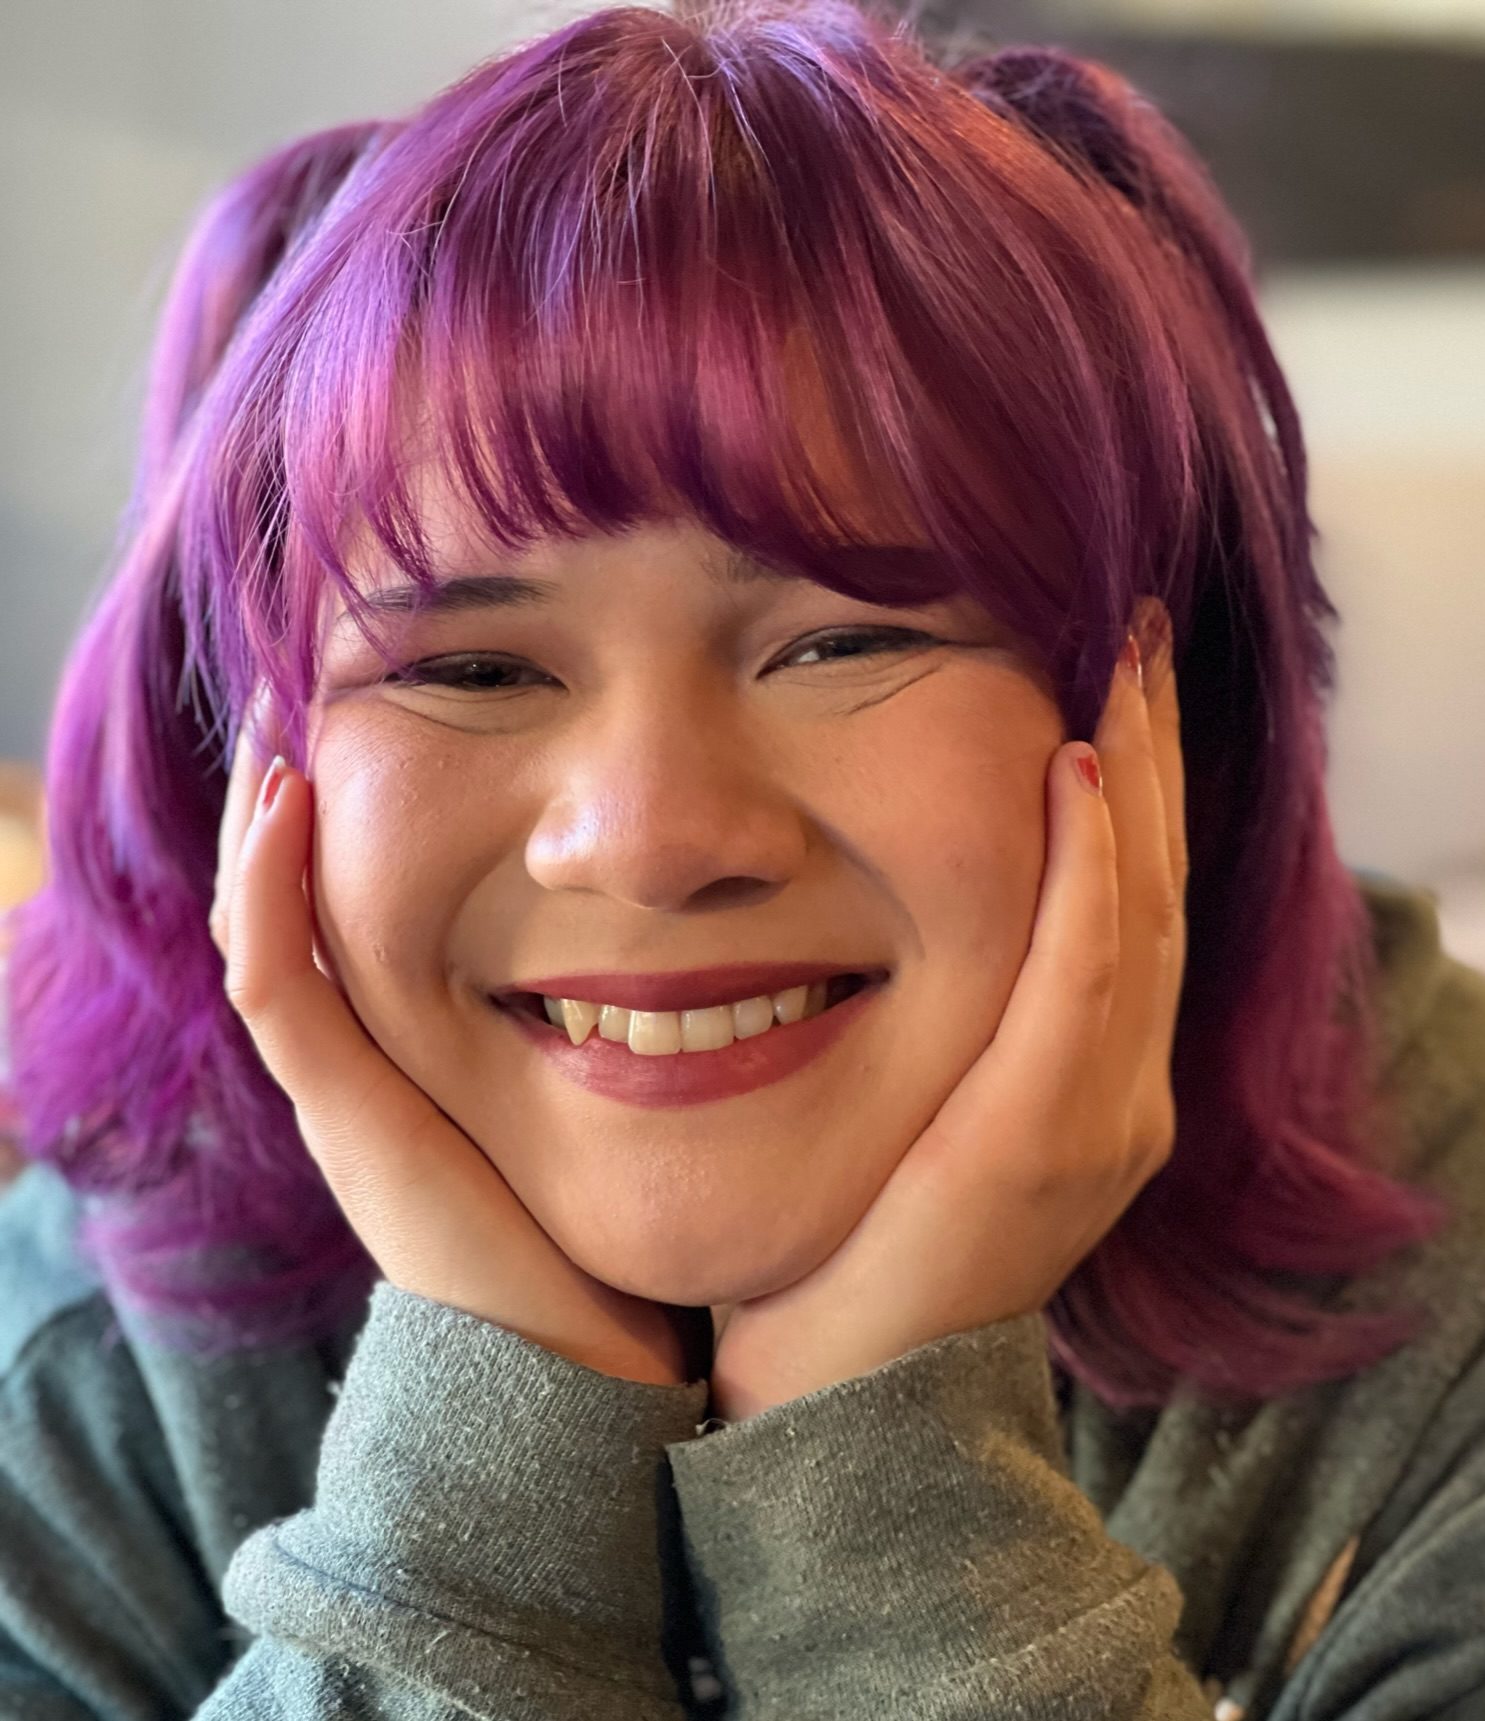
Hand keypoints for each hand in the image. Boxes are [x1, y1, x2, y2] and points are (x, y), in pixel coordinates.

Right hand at [209, 696, 697, 1386]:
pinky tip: (286, 810)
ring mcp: (352, 1097)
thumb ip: (641, 1038)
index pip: (359, 939)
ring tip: (282, 742)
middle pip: (297, 931)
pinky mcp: (351, 1118)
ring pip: (268, 945)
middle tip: (311, 723)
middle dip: (295, 829)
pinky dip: (271, 896)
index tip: (392, 751)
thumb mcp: (624, 1110)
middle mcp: (374, 1077)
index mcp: (427, 1072)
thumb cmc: (624, 1240)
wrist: (587, 1375)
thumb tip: (722, 948)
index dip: (349, 852)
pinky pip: (280, 989)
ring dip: (266, 842)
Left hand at [709, 597, 1186, 1419]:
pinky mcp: (1045, 1138)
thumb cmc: (851, 1243)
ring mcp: (1099, 1116)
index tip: (1111, 671)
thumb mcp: (910, 1107)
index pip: (1127, 899)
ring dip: (1134, 779)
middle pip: (1153, 884)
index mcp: (1085, 1079)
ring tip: (1122, 662)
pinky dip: (1089, 870)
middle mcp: (1118, 1091)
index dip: (1132, 782)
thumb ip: (934, 1017)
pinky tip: (1074, 770)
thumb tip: (873, 905)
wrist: (840, 1402)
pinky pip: (1084, 975)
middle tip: (1138, 628)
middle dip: (1150, 751)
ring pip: (1140, 909)